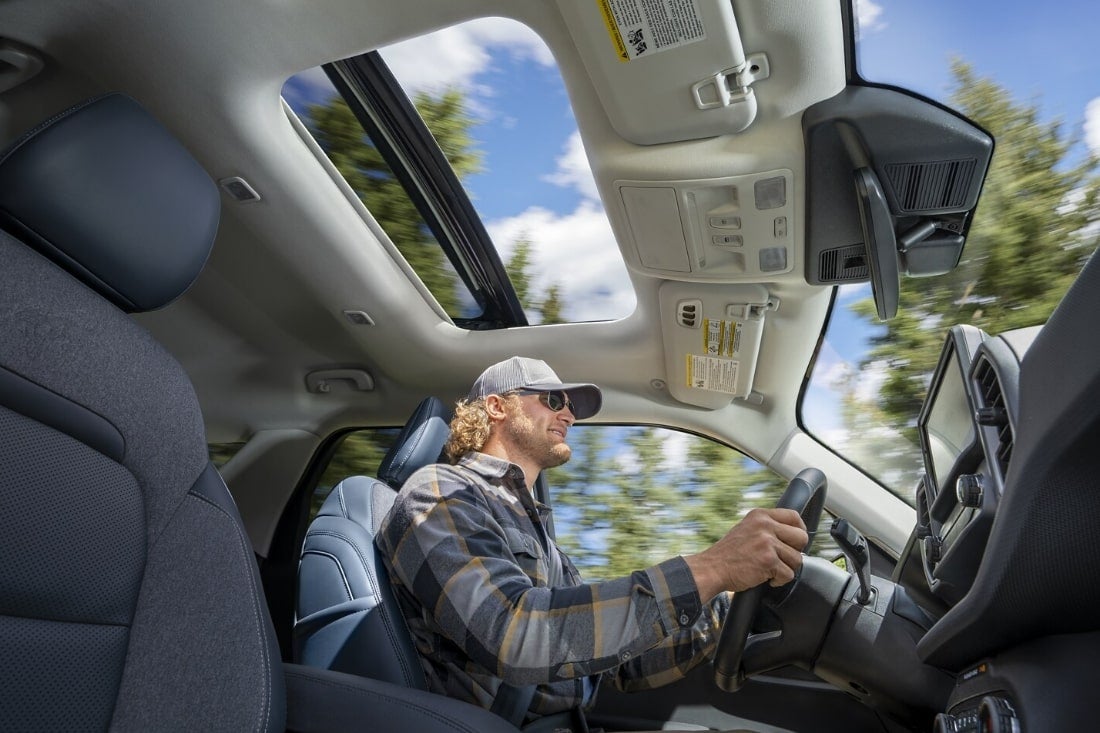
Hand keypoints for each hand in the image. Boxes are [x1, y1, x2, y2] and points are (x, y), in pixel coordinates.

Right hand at [684, 508, 808, 601]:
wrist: (712, 568)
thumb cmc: (728, 554)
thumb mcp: (747, 529)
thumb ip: (767, 527)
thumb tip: (792, 534)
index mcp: (760, 515)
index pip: (794, 516)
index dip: (800, 530)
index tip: (795, 541)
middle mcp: (765, 525)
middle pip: (801, 537)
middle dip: (795, 551)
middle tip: (782, 559)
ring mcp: (767, 542)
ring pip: (797, 559)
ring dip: (785, 568)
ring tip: (770, 569)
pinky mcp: (768, 560)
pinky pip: (788, 574)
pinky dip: (779, 581)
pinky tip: (766, 578)